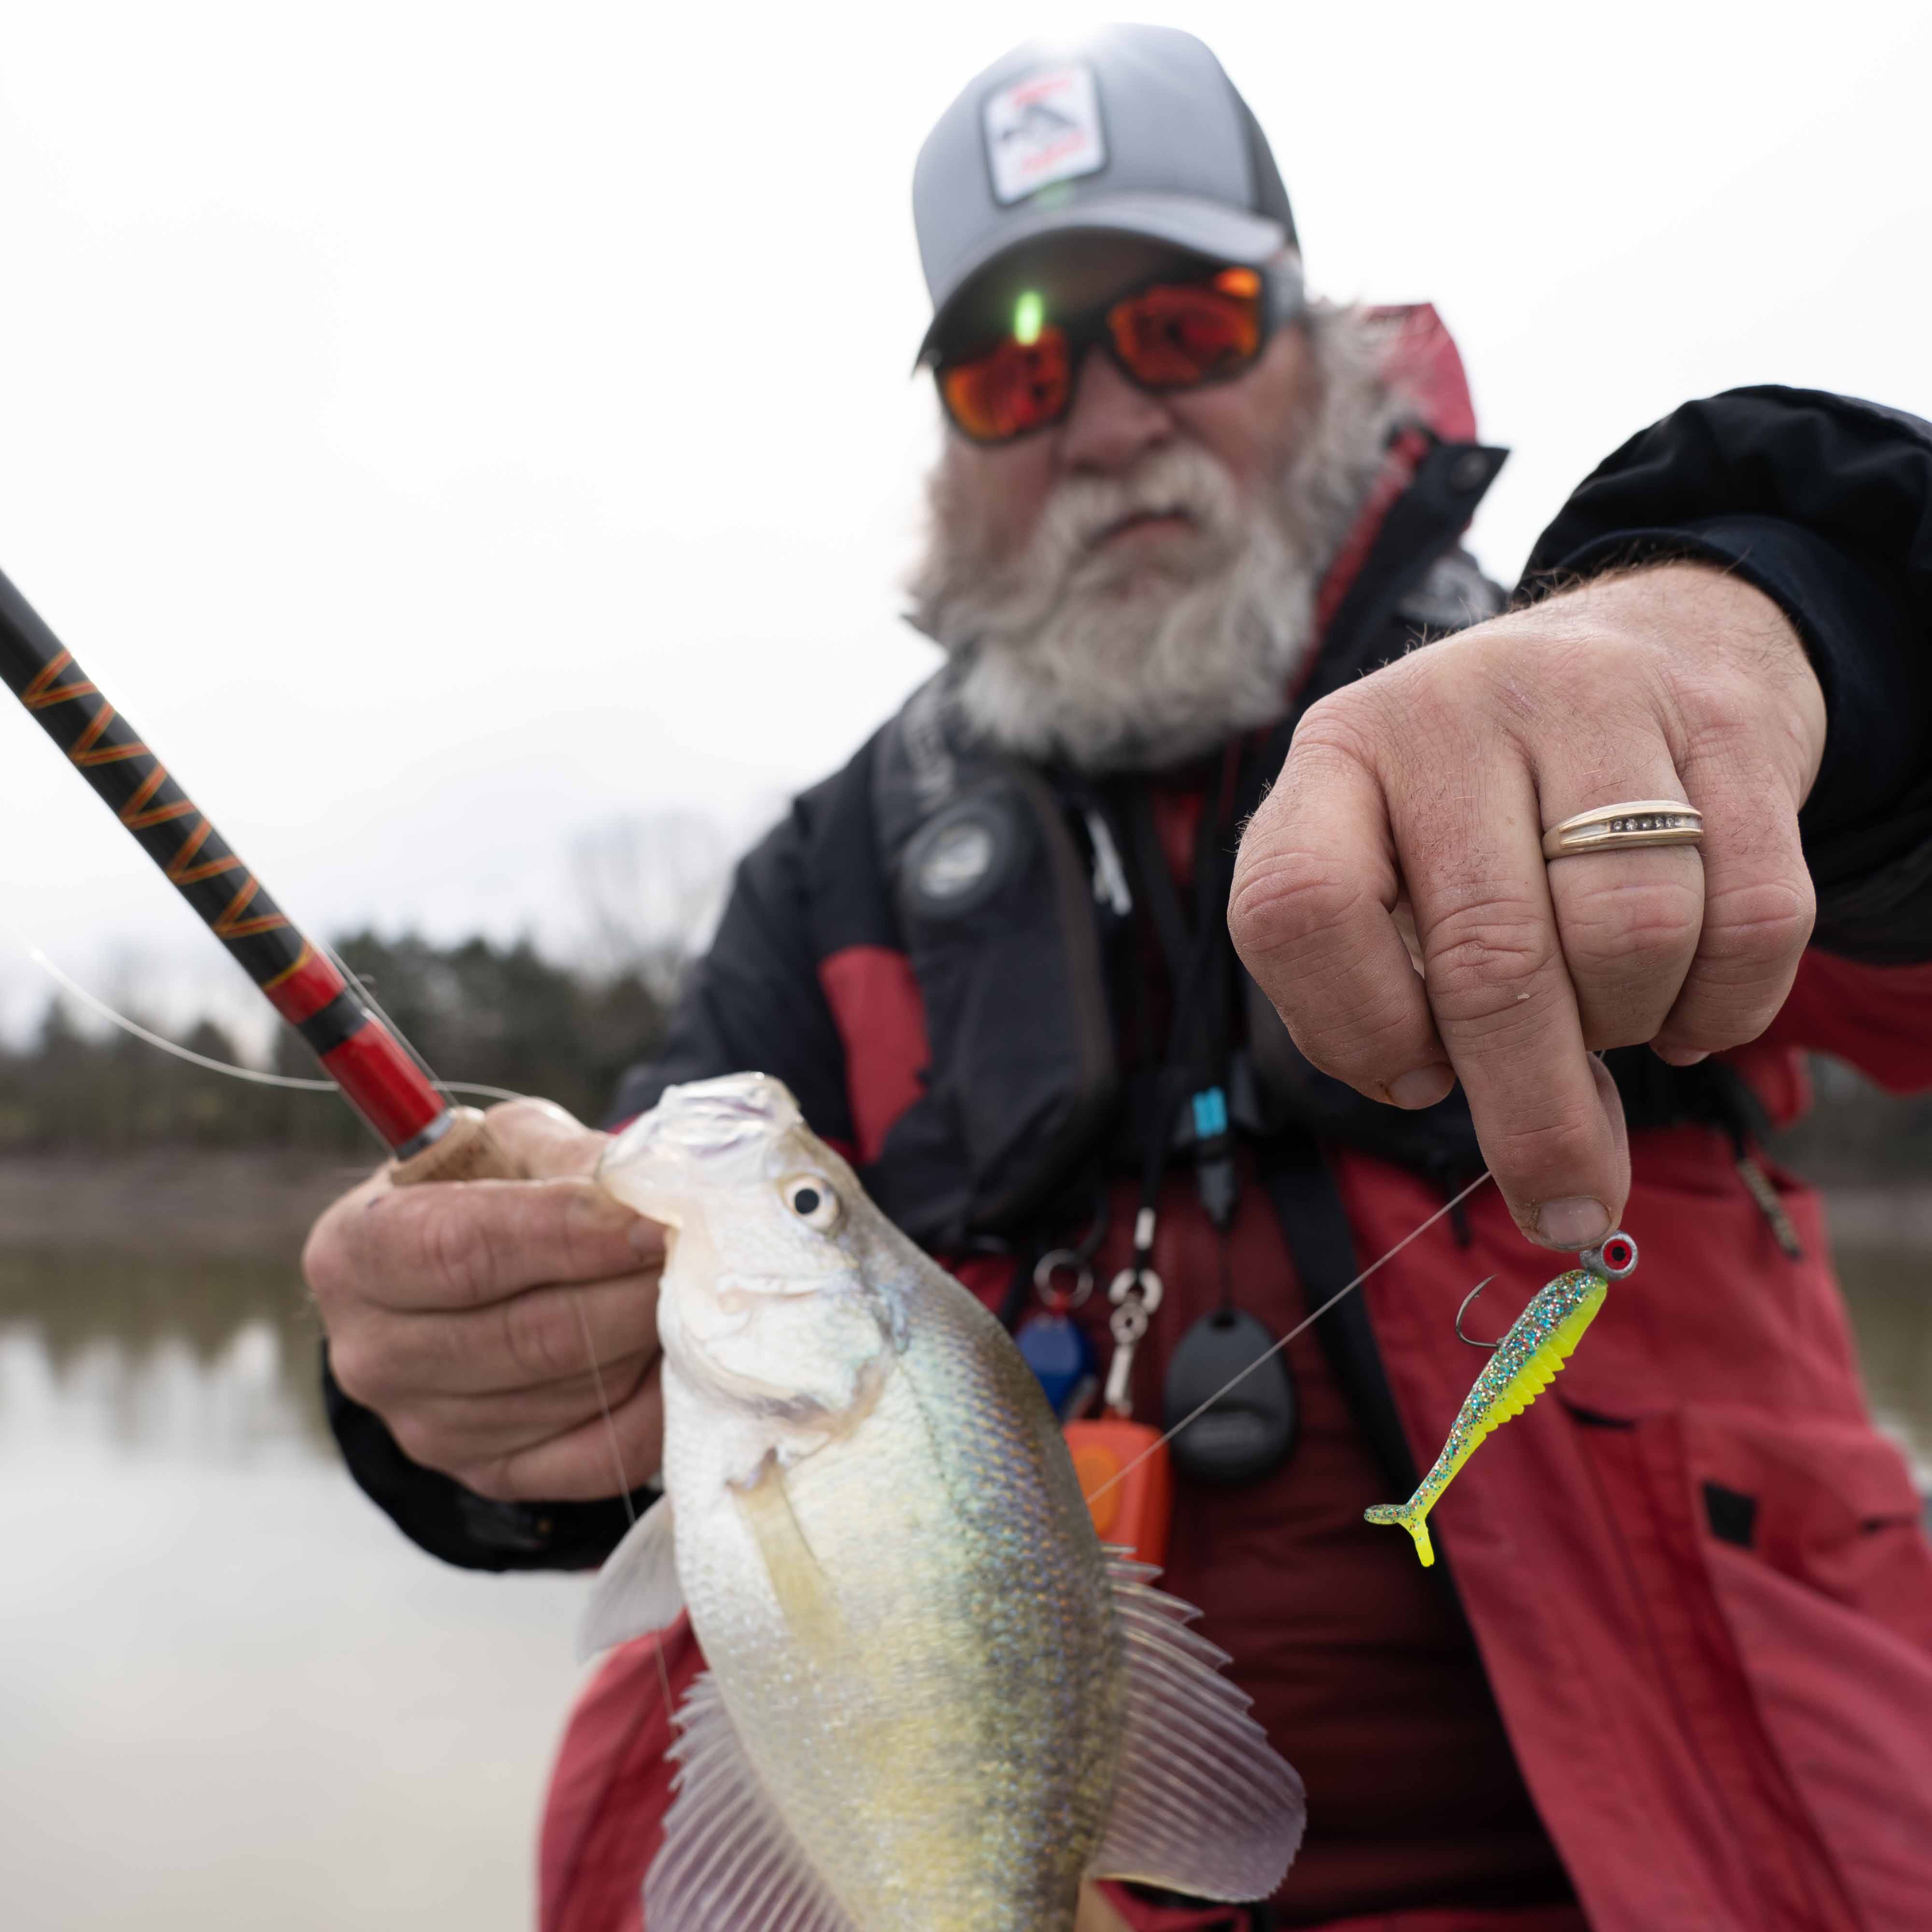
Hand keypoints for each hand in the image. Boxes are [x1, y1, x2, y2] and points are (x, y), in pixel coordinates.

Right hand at [304, 1098, 665, 1499]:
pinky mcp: (489, 1476)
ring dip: (649, 1341)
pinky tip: (678, 1356)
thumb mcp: (512, 1145)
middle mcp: (372, 1354)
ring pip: (571, 1391)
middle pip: (525, 1333)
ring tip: (690, 1294)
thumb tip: (646, 1188)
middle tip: (696, 1257)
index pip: (459, 1250)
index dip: (565, 1235)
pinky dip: (655, 1404)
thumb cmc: (486, 1191)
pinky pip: (597, 1454)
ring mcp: (427, 1430)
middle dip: (629, 1292)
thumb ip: (568, 1157)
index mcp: (354, 1253)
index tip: (650, 1222)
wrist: (465, 1280)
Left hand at [1229, 562, 1826, 1248]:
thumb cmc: (1493, 813)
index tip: (1413, 1079)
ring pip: (1630, 935)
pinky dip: (1725, 1005)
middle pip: (1488, 957)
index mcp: (1337, 756)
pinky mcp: (1726, 724)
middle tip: (1562, 1201)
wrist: (1644, 644)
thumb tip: (1553, 1188)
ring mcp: (1593, 701)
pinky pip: (1752, 919)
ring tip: (1610, 1016)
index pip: (1296, 907)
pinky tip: (1689, 1007)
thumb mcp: (1400, 874)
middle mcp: (1450, 713)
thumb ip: (1417, 1015)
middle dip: (1530, 1113)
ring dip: (1628, 1026)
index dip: (1352, 1028)